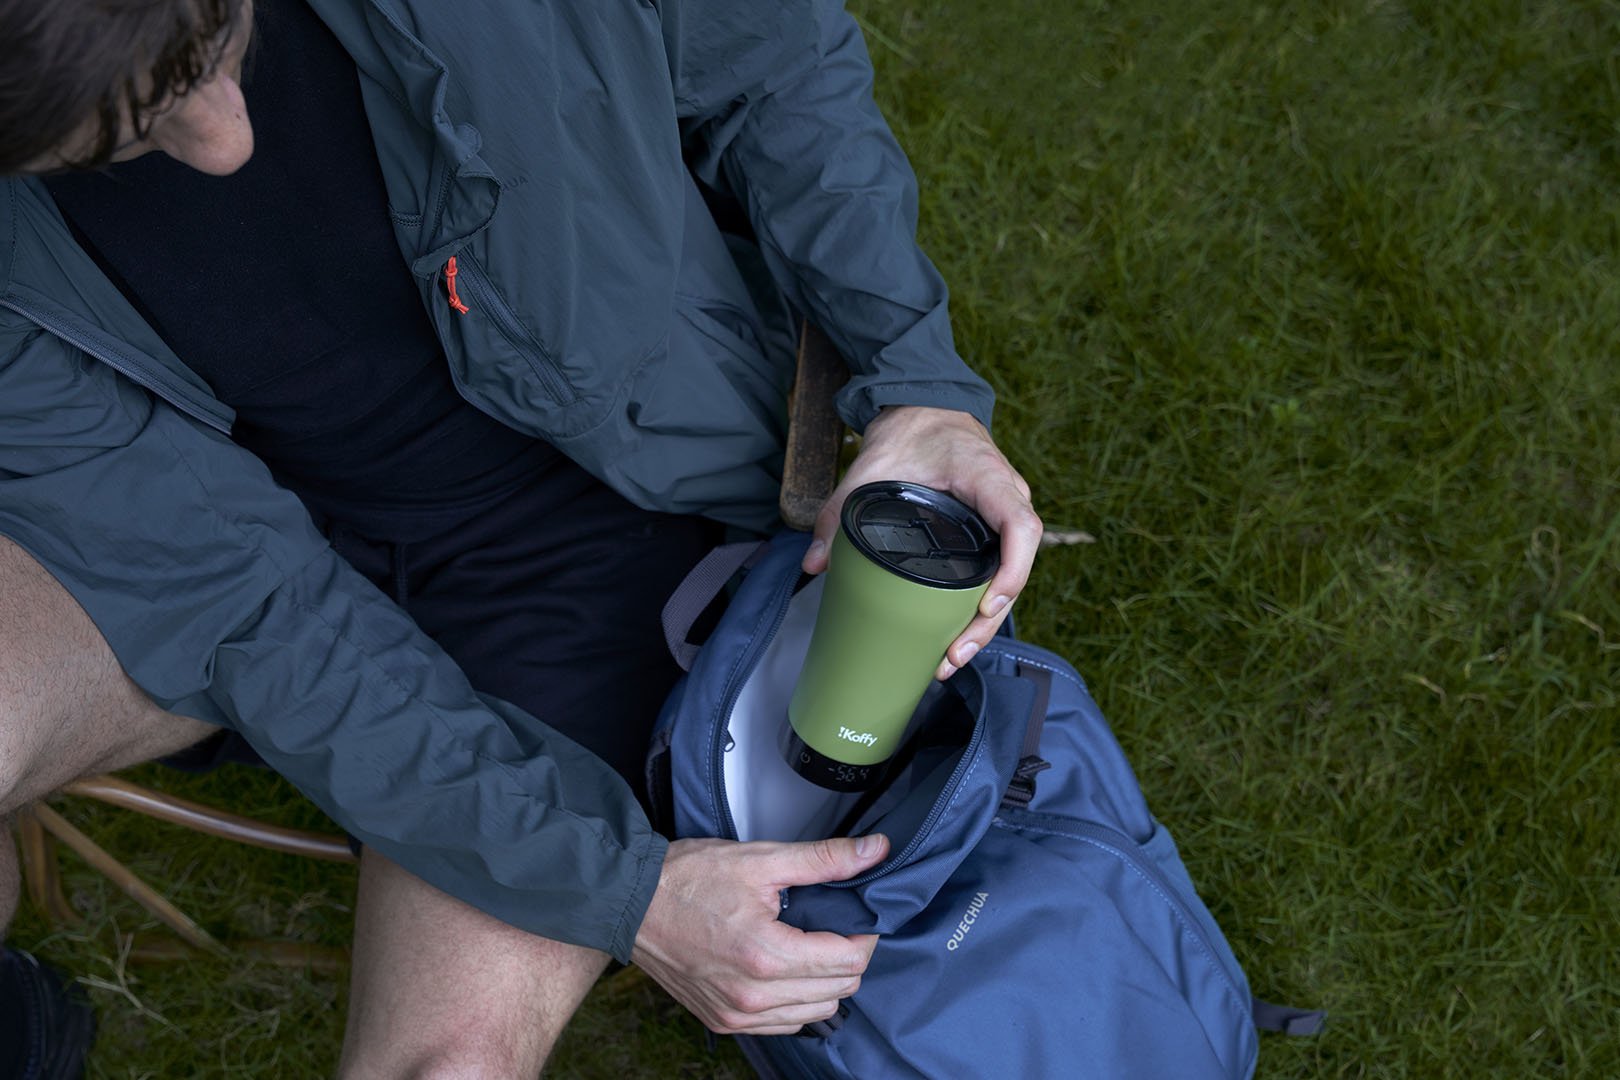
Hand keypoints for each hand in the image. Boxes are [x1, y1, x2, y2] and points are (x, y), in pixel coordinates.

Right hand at [632, 834, 888, 1033]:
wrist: (632, 903)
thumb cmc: (689, 878)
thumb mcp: (761, 859)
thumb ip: (824, 859)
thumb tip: (874, 851)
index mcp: (767, 955)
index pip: (850, 961)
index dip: (865, 935)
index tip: (858, 917)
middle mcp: (754, 996)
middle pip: (840, 990)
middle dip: (849, 956)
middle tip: (836, 925)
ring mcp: (738, 1014)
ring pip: (817, 1013)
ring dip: (827, 982)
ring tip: (812, 945)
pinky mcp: (724, 1021)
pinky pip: (785, 1024)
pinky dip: (799, 1001)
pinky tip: (788, 970)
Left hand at [802, 405, 1041, 678]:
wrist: (924, 407)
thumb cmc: (909, 430)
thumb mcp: (870, 466)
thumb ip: (838, 511)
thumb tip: (814, 563)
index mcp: (988, 477)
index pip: (1020, 526)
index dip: (1012, 570)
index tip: (985, 605)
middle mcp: (1008, 497)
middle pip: (1017, 567)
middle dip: (989, 619)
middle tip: (953, 655)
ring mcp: (1004, 513)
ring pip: (1010, 575)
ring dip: (985, 621)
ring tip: (951, 659)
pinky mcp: (993, 526)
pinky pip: (999, 568)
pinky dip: (980, 604)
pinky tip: (956, 636)